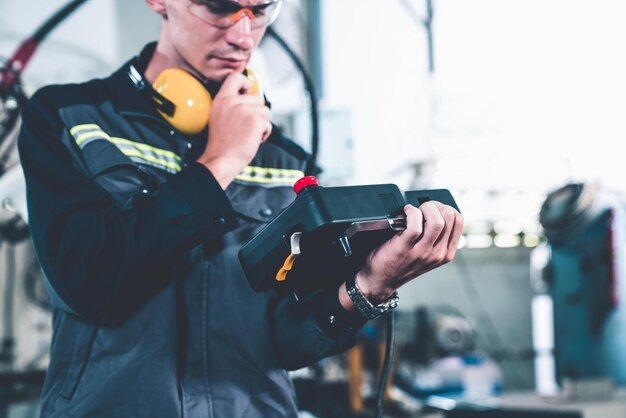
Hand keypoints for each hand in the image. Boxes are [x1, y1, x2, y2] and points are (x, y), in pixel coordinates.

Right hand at [197, 72, 271, 188]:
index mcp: (221, 99)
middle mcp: (232, 102)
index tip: (247, 94)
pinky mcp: (255, 121)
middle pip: (258, 97)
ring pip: (265, 111)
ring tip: (248, 133)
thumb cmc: (221, 143)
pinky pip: (268, 124)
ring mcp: (244, 110)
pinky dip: (264, 134)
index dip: (246, 84)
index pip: (236, 77)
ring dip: (261, 123)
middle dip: (257, 112)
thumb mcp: (218, 116)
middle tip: (246, 126)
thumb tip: (250, 95)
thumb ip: (231, 104)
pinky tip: (253, 140)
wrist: (221, 159)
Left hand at [339, 202, 462, 309]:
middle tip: (423, 207)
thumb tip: (436, 211)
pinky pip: (415, 224)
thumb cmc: (400, 264)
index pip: (459, 221)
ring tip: (415, 210)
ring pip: (436, 221)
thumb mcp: (426, 255)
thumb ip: (435, 238)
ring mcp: (422, 252)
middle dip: (436, 205)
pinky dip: (410, 212)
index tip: (434, 207)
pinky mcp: (405, 248)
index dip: (446, 207)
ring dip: (425, 208)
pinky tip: (404, 212)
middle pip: (449, 218)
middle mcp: (437, 254)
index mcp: (445, 253)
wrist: (379, 281)